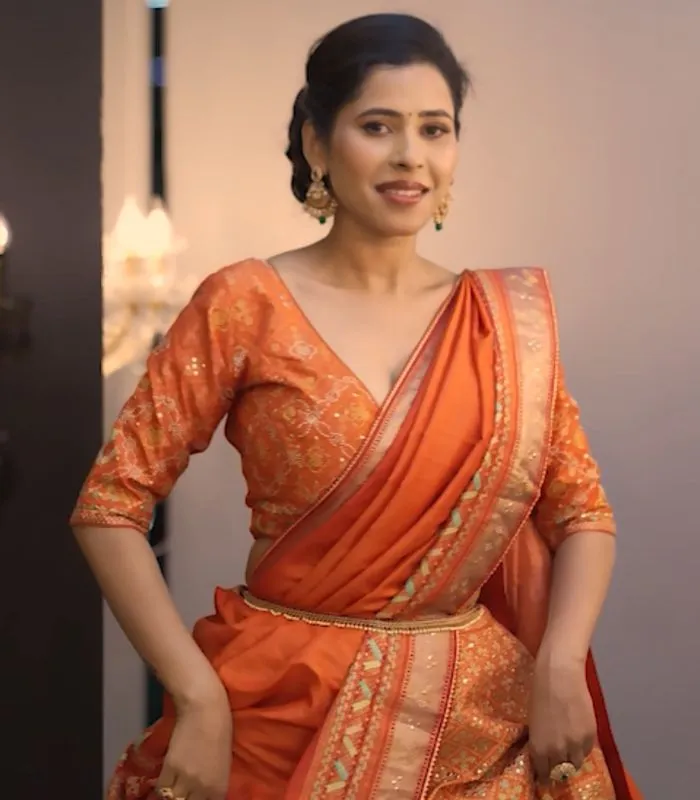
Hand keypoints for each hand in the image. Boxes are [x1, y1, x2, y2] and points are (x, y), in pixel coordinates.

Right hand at [156, 687, 231, 799]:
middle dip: (185, 799)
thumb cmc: (221, 729)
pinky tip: (166, 782)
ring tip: (173, 789)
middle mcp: (202, 788)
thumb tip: (203, 793)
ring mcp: (185, 779)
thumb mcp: (223, 763)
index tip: (194, 796)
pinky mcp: (171, 767)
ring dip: (172, 795)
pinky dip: (163, 787)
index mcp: (219, 788)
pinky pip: (161, 788)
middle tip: (184, 791)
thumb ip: (213, 783)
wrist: (205, 708)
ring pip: (172, 799)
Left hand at [528, 650, 595, 784]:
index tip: (546, 777)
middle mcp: (557, 751)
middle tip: (558, 763)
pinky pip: (587, 751)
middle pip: (560, 772)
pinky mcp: (590, 736)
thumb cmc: (540, 693)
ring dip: (572, 760)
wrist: (559, 676)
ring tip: (569, 750)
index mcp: (539, 747)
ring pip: (576, 764)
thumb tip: (547, 755)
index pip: (543, 773)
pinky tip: (577, 737)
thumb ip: (541, 742)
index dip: (545, 776)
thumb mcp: (535, 722)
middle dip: (558, 769)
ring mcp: (575, 745)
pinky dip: (582, 748)